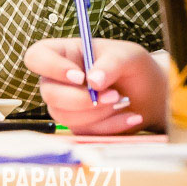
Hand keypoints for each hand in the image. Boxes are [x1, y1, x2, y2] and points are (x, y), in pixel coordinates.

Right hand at [25, 38, 166, 134]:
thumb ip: (111, 63)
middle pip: (49, 93)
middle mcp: (58, 80)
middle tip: (113, 95)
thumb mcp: (127, 56)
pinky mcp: (78, 126)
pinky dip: (109, 126)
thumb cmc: (133, 66)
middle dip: (81, 98)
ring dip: (97, 113)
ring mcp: (65, 105)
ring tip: (123, 102)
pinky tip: (129, 116)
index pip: (36, 57)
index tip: (79, 76)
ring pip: (64, 116)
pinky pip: (83, 132)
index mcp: (64, 54)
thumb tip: (93, 81)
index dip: (51, 67)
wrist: (150, 94)